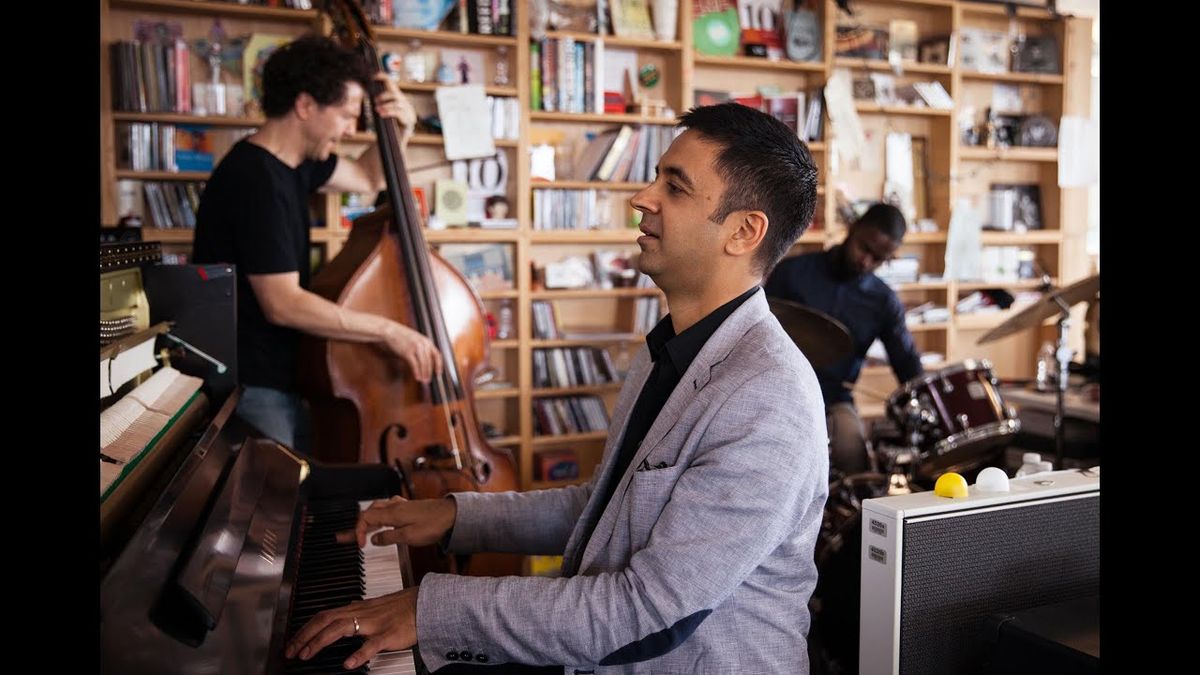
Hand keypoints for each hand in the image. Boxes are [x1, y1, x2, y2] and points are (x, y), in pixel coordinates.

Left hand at [284, 587, 418, 669]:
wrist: (425, 603)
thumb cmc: (402, 606)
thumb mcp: (375, 606)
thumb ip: (357, 612)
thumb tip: (342, 613)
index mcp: (357, 609)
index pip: (324, 615)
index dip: (305, 628)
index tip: (293, 642)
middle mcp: (361, 614)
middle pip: (325, 620)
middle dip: (304, 635)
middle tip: (291, 651)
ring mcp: (374, 624)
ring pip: (341, 629)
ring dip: (320, 642)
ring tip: (307, 655)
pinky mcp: (388, 635)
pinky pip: (372, 645)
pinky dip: (359, 654)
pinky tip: (348, 664)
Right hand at [337, 495, 456, 548]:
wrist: (452, 515)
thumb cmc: (433, 524)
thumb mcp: (408, 536)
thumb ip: (389, 538)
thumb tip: (374, 540)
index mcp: (391, 513)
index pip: (365, 518)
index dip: (358, 532)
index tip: (360, 545)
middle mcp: (394, 507)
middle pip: (369, 512)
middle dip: (358, 525)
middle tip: (349, 537)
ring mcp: (402, 506)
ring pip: (378, 508)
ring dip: (369, 519)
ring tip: (363, 530)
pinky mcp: (410, 507)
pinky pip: (389, 508)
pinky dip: (381, 515)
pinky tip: (384, 520)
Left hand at [373, 73, 415, 137]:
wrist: (392, 147)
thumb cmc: (385, 130)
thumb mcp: (380, 113)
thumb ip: (379, 103)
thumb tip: (369, 91)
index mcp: (398, 101)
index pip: (392, 84)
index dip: (384, 77)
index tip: (374, 75)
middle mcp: (405, 105)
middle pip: (395, 93)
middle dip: (384, 95)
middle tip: (374, 101)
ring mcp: (409, 113)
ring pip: (397, 102)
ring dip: (385, 105)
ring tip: (377, 110)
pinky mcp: (409, 122)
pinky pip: (399, 112)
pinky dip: (389, 111)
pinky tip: (381, 114)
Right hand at [382, 323, 442, 383]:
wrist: (391, 331)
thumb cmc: (402, 336)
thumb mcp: (417, 339)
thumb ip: (423, 348)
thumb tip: (426, 362)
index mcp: (427, 341)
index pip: (437, 355)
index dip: (439, 365)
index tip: (438, 373)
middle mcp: (423, 344)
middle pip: (430, 361)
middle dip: (429, 372)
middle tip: (428, 380)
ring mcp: (416, 348)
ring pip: (423, 364)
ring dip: (424, 374)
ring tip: (423, 380)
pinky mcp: (407, 352)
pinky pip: (415, 364)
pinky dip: (417, 372)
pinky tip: (417, 377)